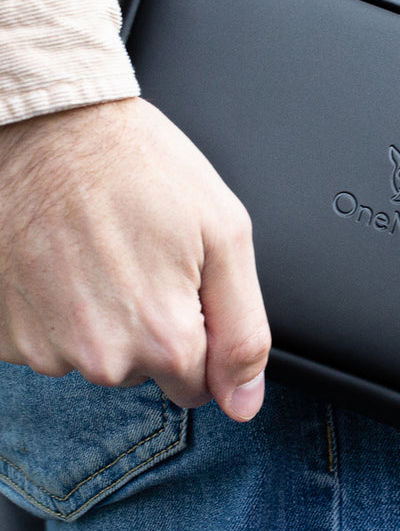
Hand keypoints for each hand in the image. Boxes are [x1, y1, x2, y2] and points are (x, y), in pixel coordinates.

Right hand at [0, 97, 269, 418]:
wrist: (48, 128)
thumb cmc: (140, 168)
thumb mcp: (225, 235)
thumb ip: (244, 330)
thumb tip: (245, 402)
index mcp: (164, 338)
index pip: (199, 387)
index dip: (201, 337)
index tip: (186, 287)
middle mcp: (100, 357)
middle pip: (146, 371)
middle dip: (152, 325)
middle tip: (142, 257)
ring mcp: (44, 349)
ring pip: (95, 356)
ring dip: (102, 316)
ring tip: (101, 250)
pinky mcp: (2, 334)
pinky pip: (48, 339)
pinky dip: (57, 309)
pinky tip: (62, 260)